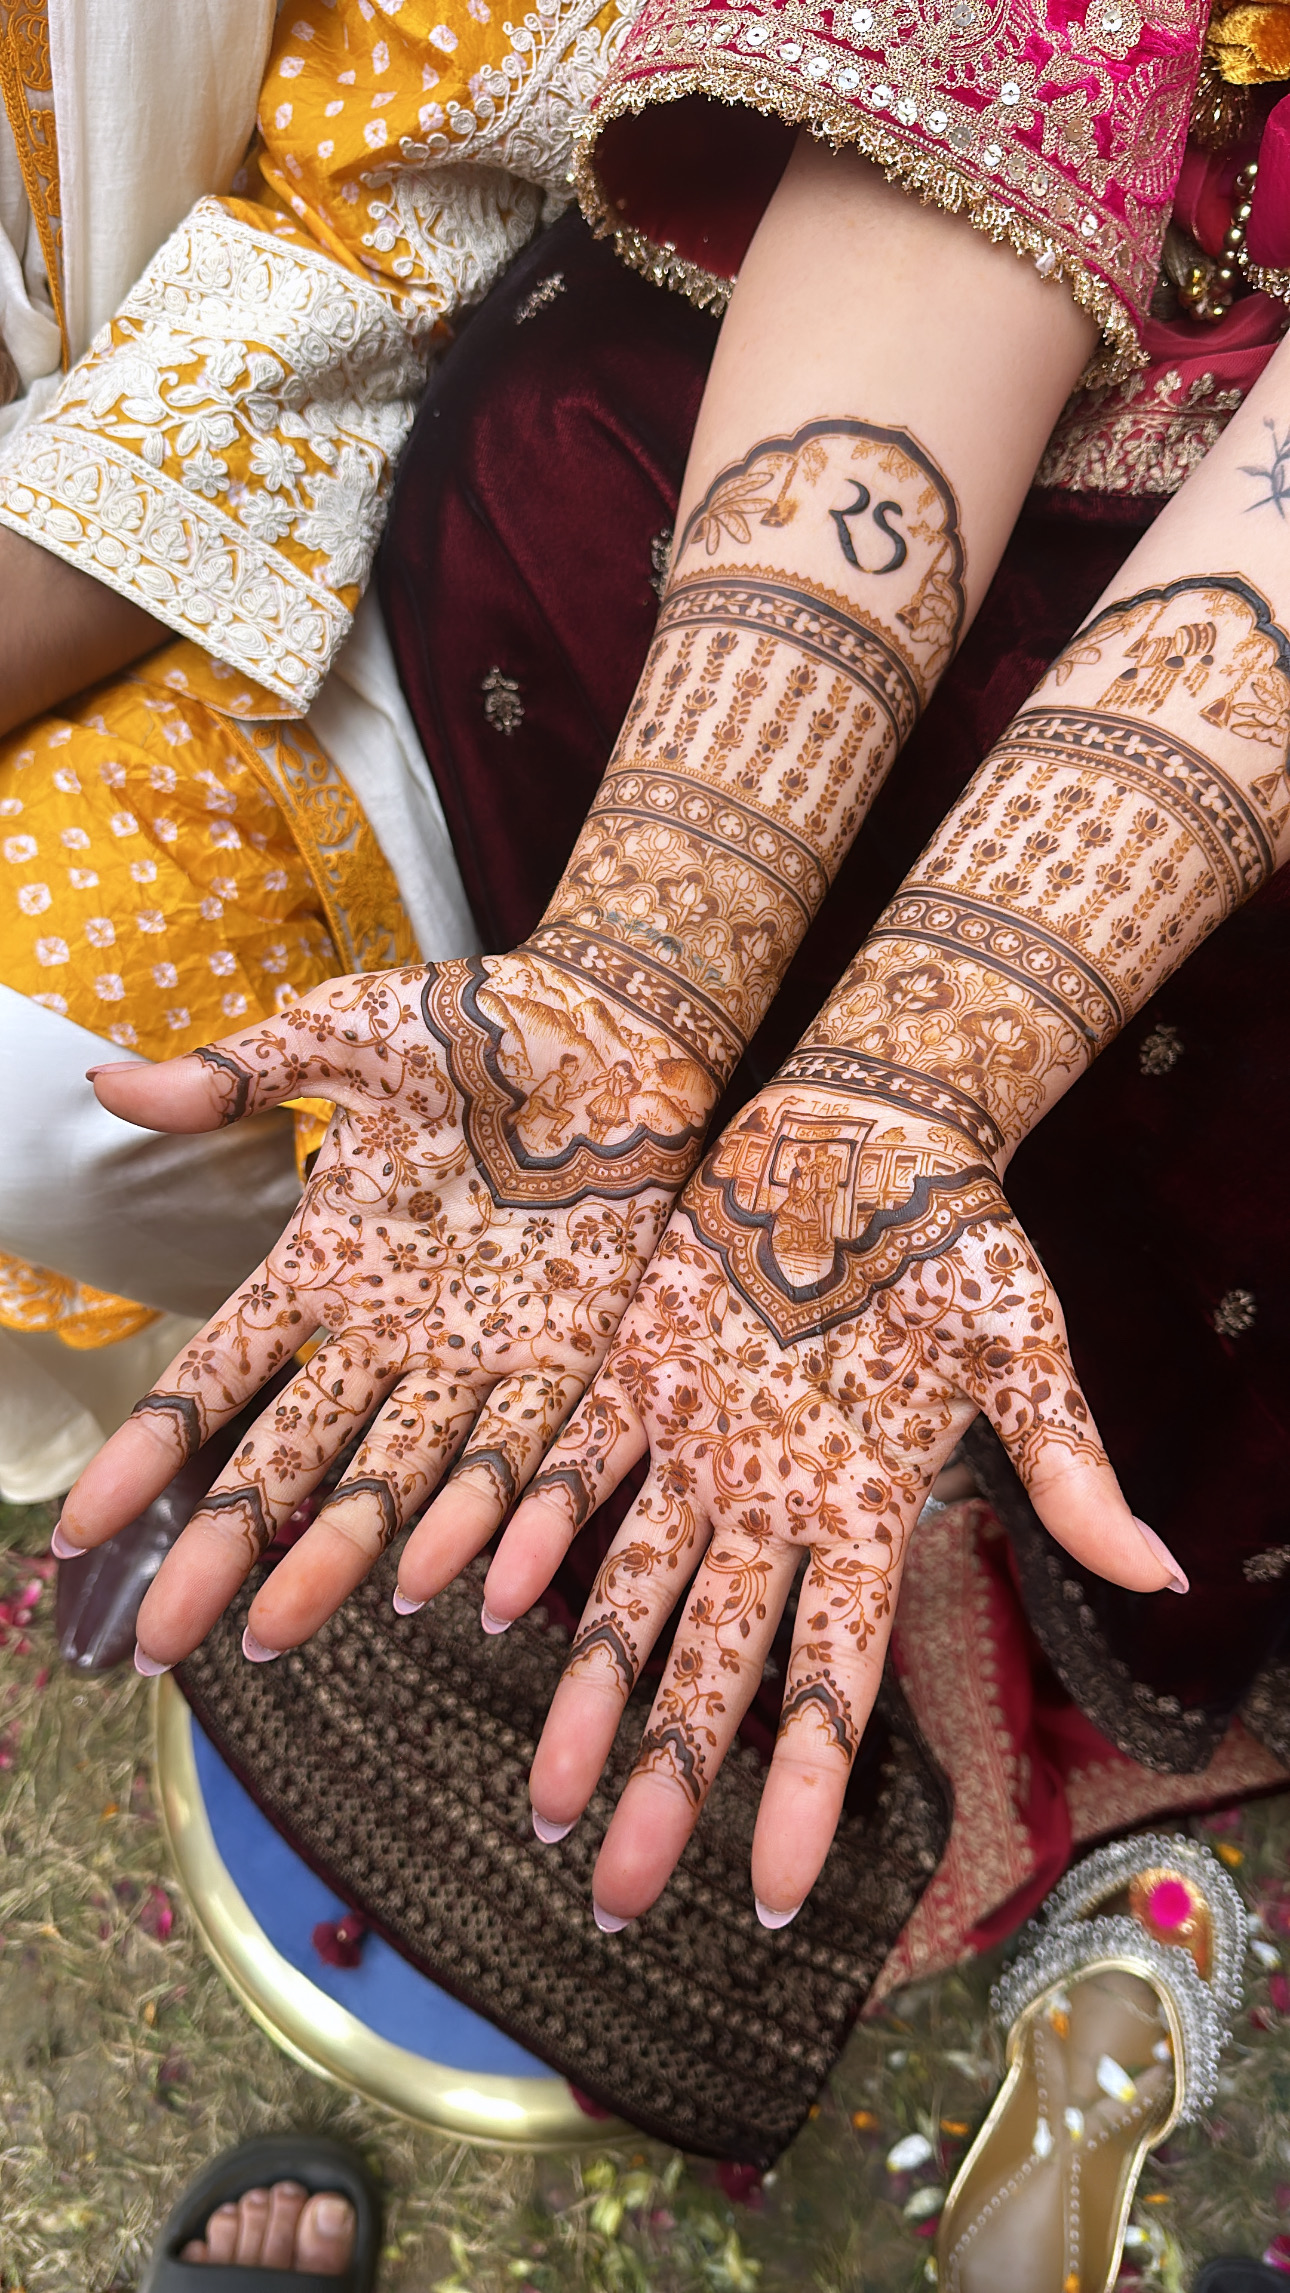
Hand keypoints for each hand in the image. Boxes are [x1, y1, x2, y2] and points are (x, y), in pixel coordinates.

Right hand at [60, 952, 714, 1665]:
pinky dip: (484, 1517)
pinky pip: (521, 1452)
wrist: (614, 1023)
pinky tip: (439, 1585)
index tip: (83, 1532)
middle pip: (289, 1457)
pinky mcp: (571, 1354)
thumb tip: (103, 1081)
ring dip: (334, 1554)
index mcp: (324, 1265)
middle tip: (159, 1636)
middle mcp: (390, 1333)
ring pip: (394, 1478)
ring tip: (276, 1634)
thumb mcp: (339, 1037)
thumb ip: (232, 1077)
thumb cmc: (474, 1024)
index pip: (215, 1377)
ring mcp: (479, 1353)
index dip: (151, 1451)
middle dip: (221, 1546)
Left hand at [486, 1082, 1182, 1925]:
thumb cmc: (959, 1234)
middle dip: (669, 1779)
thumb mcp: (1020, 1347)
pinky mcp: (636, 1368)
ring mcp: (697, 1442)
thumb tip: (1161, 1570)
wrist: (870, 1128)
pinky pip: (576, 1463)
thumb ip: (1064, 1462)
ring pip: (628, 1590)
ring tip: (543, 1798)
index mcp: (864, 1510)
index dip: (805, 1787)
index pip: (834, 1678)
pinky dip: (537, 1527)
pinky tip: (479, 1597)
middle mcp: (771, 1501)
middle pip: (715, 1666)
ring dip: (587, 1690)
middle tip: (618, 1895)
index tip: (771, 1900)